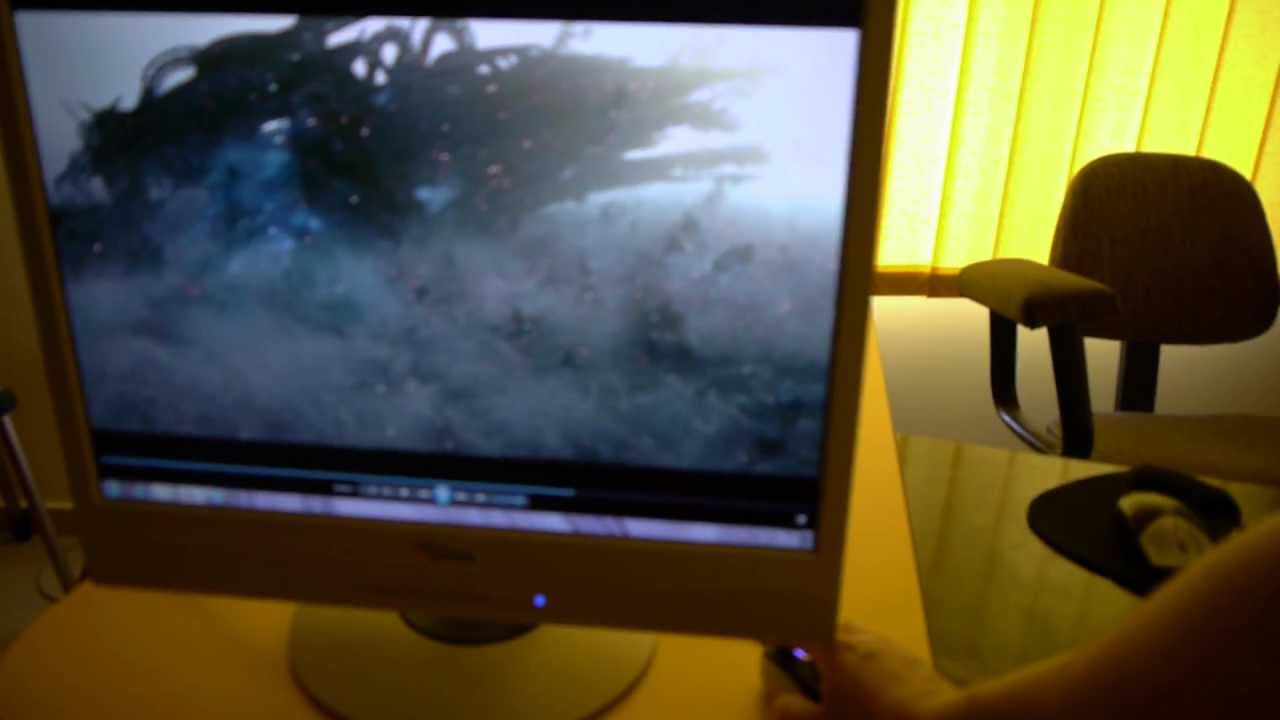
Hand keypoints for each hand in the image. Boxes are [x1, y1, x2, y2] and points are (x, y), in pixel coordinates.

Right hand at [770, 624, 960, 719]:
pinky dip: (868, 666)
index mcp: (832, 647)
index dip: (781, 637)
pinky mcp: (909, 658)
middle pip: (827, 629)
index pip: (798, 628)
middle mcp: (858, 637)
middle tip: (809, 670)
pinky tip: (874, 692)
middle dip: (814, 644)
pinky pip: (878, 653)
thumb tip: (778, 700)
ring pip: (856, 639)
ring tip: (843, 685)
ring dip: (843, 654)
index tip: (771, 647)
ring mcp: (886, 645)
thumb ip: (795, 712)